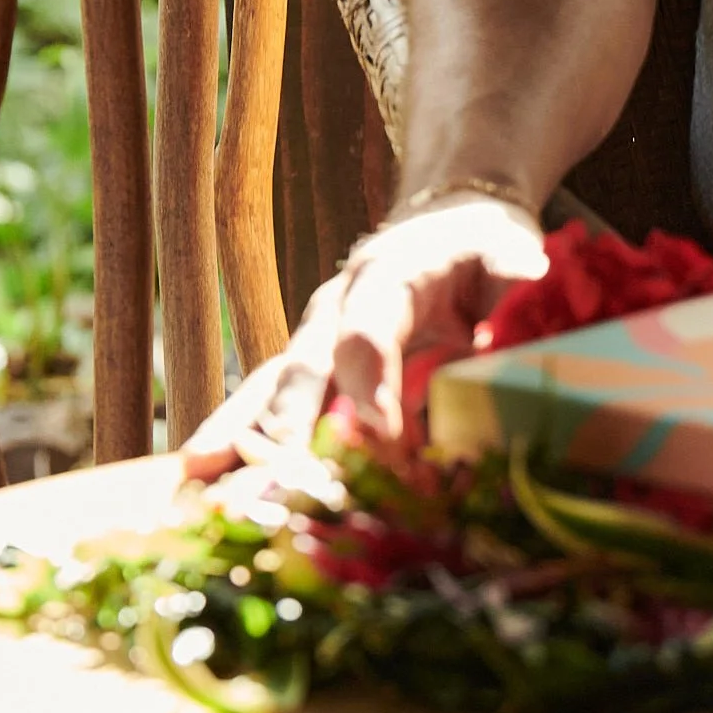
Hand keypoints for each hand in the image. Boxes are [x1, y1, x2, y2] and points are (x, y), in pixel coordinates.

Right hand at [182, 194, 549, 478]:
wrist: (446, 226)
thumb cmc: (479, 249)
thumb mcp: (506, 254)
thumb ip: (513, 283)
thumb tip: (517, 316)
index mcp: (388, 274)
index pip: (371, 327)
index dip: (370, 376)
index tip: (381, 428)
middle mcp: (335, 308)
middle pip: (304, 364)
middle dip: (285, 423)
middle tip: (270, 476)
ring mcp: (314, 341)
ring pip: (268, 389)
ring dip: (236, 436)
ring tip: (194, 478)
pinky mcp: (308, 374)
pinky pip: (265, 410)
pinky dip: (236, 446)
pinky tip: (200, 487)